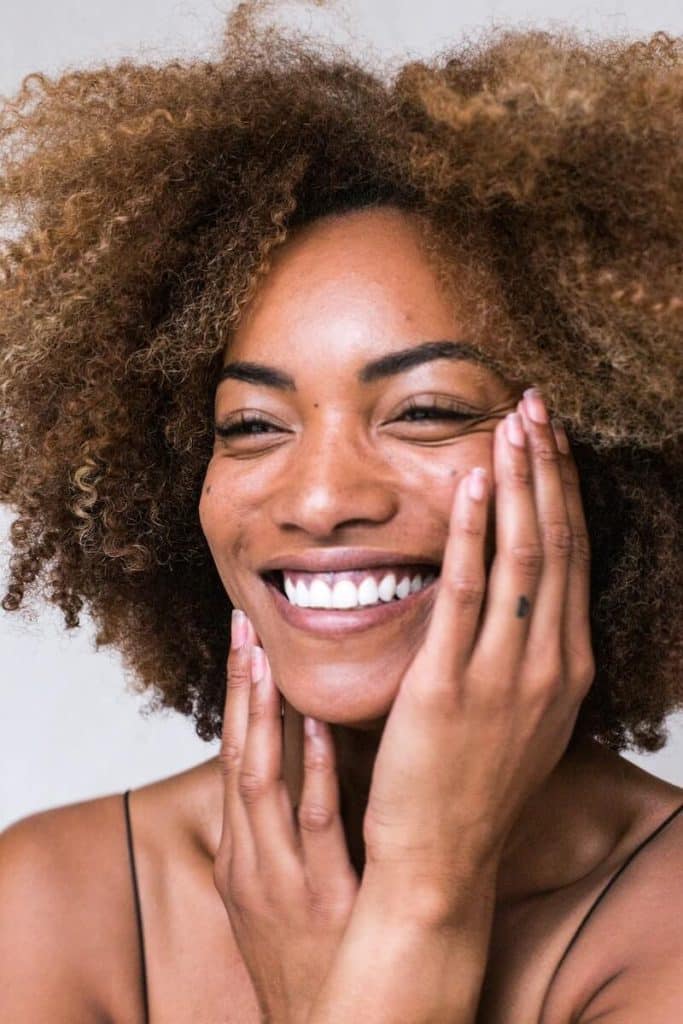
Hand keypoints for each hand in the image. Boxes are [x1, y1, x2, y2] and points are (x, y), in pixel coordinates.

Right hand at [213, 613, 359, 1023]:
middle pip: (238, 758)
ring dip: (265, 717)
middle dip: (238, 691)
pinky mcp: (326, 902)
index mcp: (240, 855)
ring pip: (265, 784)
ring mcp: (285, 880)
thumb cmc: (304, 958)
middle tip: (243, 627)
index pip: (231, 758)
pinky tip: (319, 728)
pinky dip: (316, 773)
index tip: (242, 642)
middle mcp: (252, 861)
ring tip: (267, 660)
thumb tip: (298, 762)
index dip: (234, 699)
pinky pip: (320, 826)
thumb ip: (278, 833)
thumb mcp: (270, 897)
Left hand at [361, 389, 594, 915]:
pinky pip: (467, 591)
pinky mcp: (451, 685)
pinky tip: (471, 484)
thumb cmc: (473, 786)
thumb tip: (511, 599)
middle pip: (557, 544)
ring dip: (519, 482)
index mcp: (565, 667)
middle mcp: (549, 664)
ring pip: (525, 556)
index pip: (572, 559)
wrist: (442, 861)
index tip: (550, 441)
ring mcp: (505, 675)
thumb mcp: (518, 716)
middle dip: (547, 469)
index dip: (563, 493)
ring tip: (510, 424)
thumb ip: (522, 655)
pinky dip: (472, 531)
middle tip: (534, 407)